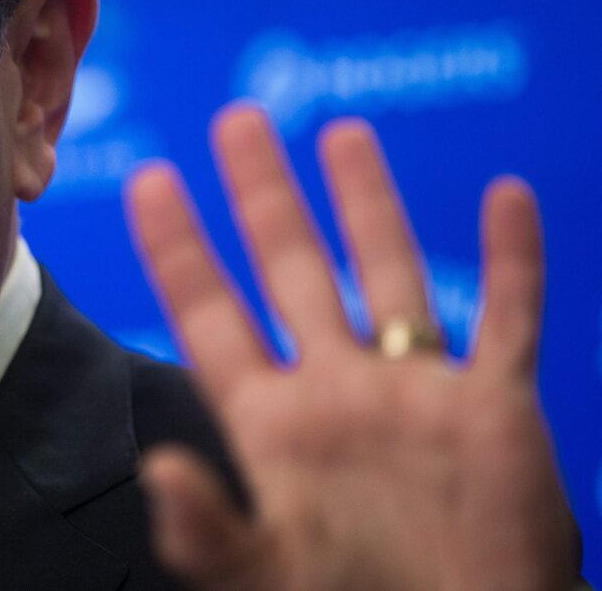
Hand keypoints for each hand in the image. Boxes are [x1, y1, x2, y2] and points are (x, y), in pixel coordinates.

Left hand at [124, 104, 576, 590]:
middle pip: (292, 267)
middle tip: (236, 118)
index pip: (210, 314)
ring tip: (343, 134)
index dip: (179, 248)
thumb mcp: (268, 579)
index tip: (150, 179)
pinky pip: (510, 316)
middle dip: (263, 194)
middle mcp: (337, 391)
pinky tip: (506, 197)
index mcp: (273, 425)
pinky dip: (513, 260)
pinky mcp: (494, 410)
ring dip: (369, 203)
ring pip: (390, 272)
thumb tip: (156, 471)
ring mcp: (415, 393)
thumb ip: (208, 532)